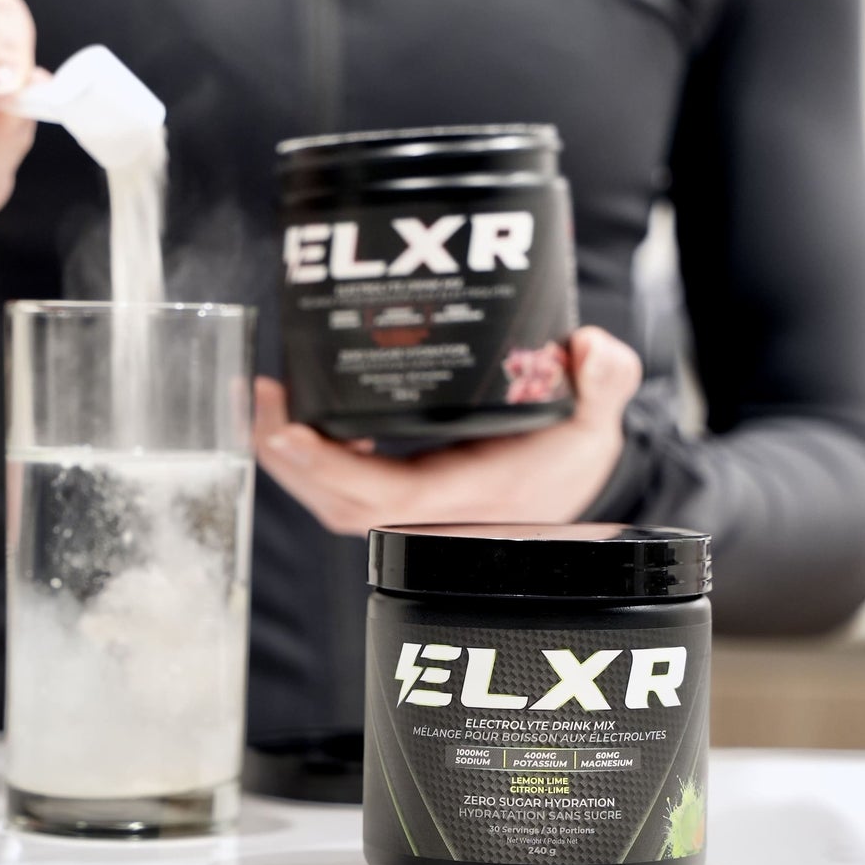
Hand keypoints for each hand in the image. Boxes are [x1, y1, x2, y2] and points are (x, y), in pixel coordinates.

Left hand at [254, 327, 642, 534]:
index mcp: (472, 495)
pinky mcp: (397, 496)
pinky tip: (289, 419)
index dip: (330, 469)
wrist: (575, 490)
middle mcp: (432, 514)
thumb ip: (606, 378)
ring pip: (332, 502)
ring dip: (288, 458)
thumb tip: (592, 351)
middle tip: (258, 397)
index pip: (387, 497)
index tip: (289, 429)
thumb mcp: (598, 416)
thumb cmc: (573, 456)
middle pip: (338, 505)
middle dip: (288, 458)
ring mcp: (410, 510)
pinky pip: (341, 491)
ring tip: (261, 401)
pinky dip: (308, 460)